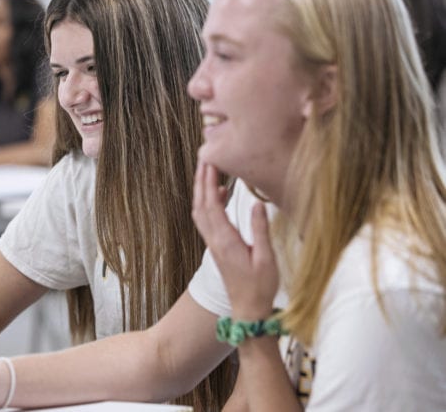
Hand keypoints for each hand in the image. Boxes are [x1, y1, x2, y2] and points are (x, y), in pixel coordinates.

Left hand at [192, 162, 278, 320]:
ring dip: (202, 190)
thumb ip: (260, 230)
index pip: (212, 205)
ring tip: (209, 171)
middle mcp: (215, 240)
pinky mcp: (217, 247)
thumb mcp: (266, 258)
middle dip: (201, 180)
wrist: (247, 309)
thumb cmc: (260, 286)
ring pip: (200, 211)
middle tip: (204, 158)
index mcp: (225, 240)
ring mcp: (213, 244)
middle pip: (201, 204)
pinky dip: (208, 203)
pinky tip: (220, 196)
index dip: (209, 182)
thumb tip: (256, 204)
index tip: (210, 163)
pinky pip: (206, 220)